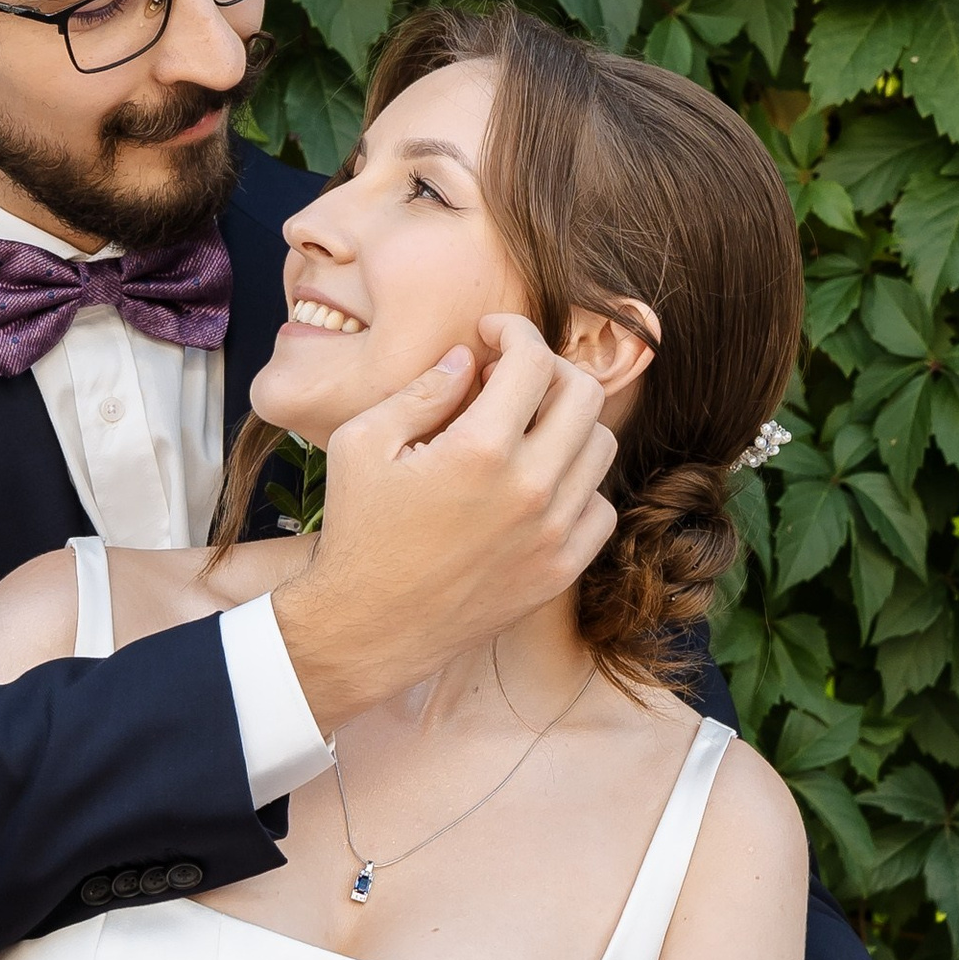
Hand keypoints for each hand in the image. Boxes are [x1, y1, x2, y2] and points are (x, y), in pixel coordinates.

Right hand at [271, 313, 617, 733]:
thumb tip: (467, 359)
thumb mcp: (363, 443)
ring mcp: (553, 535)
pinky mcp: (559, 571)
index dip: (514, 332)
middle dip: (549, 369)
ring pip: (600, 447)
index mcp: (480, 450)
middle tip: (514, 376)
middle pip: (584, 395)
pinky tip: (539, 484)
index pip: (533, 360)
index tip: (493, 336)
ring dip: (567, 423)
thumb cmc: (358, 532)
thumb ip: (423, 391)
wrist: (367, 627)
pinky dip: (579, 485)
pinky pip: (600, 508)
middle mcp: (531, 490)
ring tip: (527, 429)